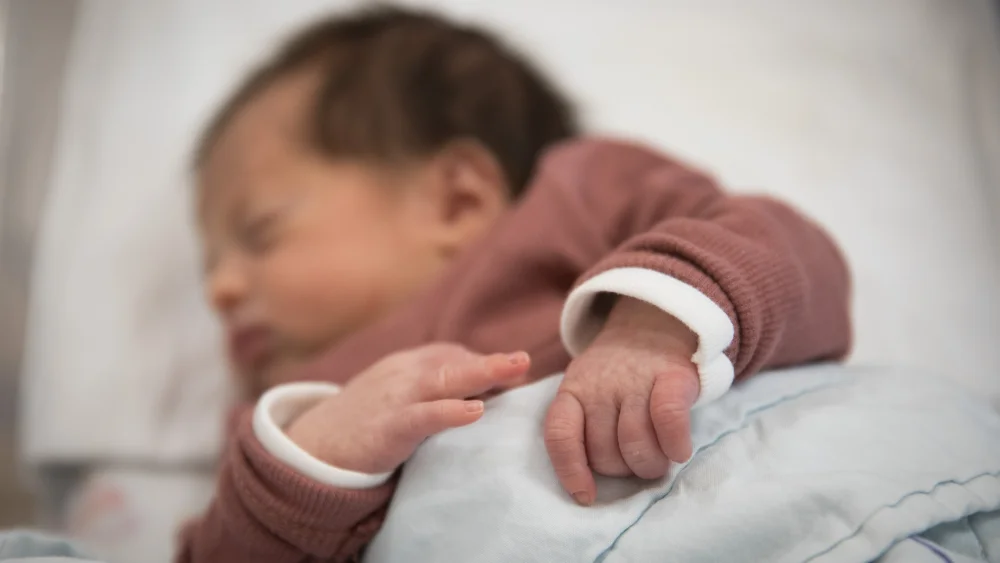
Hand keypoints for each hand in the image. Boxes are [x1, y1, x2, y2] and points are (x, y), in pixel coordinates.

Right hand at [286, 343, 529, 473]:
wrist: (314, 446)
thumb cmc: (366, 421)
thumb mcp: (400, 395)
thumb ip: (434, 389)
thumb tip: (484, 393)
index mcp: (408, 364)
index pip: (452, 355)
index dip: (483, 363)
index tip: (514, 371)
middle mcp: (404, 373)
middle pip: (452, 361)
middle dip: (490, 361)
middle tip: (523, 360)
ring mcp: (396, 397)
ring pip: (443, 380)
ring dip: (481, 373)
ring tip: (513, 369)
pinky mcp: (388, 427)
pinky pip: (422, 415)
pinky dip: (448, 411)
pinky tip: (474, 411)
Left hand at [544, 297, 699, 504]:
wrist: (654, 323)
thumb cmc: (618, 375)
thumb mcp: (586, 391)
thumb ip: (583, 428)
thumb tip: (586, 486)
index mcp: (572, 391)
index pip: (560, 435)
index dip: (570, 471)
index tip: (586, 496)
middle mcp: (599, 385)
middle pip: (604, 451)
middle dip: (622, 469)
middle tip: (635, 461)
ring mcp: (635, 379)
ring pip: (634, 443)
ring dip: (649, 464)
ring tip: (658, 459)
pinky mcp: (671, 375)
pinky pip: (668, 419)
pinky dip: (674, 444)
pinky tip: (678, 451)